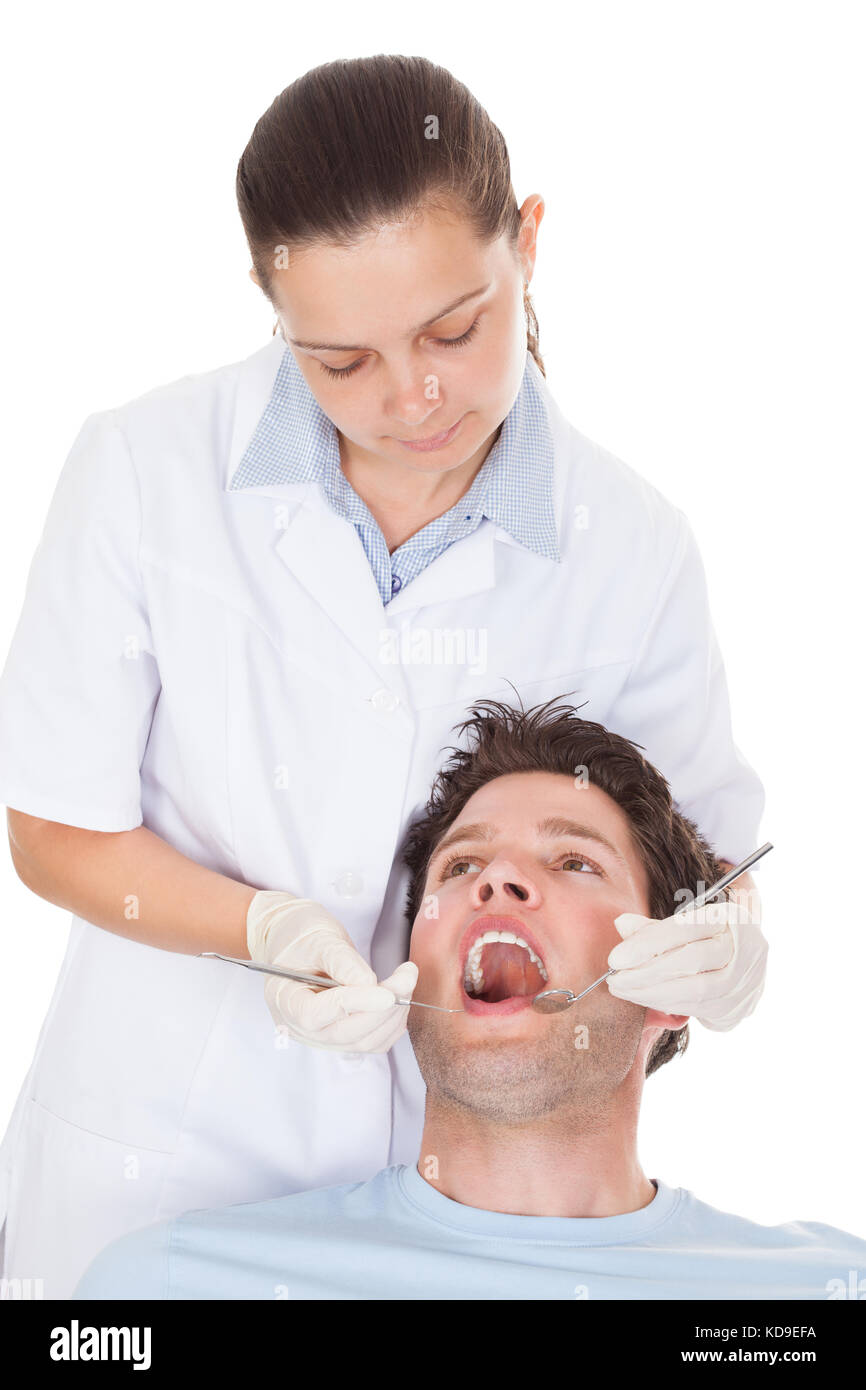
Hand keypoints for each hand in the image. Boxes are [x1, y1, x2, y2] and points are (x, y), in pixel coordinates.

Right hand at [247, 890, 417, 1051]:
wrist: (295, 941)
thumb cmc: (300, 936)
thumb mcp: (318, 937)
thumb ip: (342, 961)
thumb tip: (370, 984)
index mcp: (285, 1000)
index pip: (316, 1014)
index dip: (354, 1005)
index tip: (386, 992)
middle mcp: (301, 1027)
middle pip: (345, 1033)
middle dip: (383, 1009)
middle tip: (406, 976)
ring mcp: (321, 1036)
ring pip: (364, 1041)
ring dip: (393, 1015)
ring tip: (405, 980)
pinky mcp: (341, 1035)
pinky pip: (372, 1041)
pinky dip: (392, 1023)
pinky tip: (399, 996)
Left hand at [606, 891, 766, 1030]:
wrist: (748, 967)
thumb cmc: (710, 939)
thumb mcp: (688, 924)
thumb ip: (655, 927)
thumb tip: (622, 924)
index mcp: (730, 918)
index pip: (684, 929)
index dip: (647, 944)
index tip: (615, 959)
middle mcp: (744, 949)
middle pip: (690, 961)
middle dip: (645, 972)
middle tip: (614, 978)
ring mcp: (744, 981)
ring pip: (694, 990)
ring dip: (651, 993)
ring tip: (622, 990)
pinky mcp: (736, 1007)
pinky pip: (695, 1009)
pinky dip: (665, 1004)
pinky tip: (642, 998)